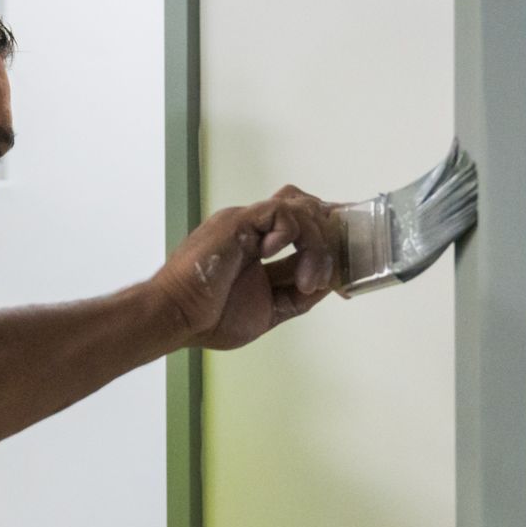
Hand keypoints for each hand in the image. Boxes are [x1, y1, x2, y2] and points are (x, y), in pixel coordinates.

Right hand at [149, 185, 339, 349]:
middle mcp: (256, 230)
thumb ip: (298, 295)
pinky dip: (293, 235)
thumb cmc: (210, 318)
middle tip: (332, 270)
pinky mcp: (239, 222)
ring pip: (302, 209)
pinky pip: (281, 211)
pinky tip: (276, 259)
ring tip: (309, 280)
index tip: (347, 260)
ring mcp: (247, 223)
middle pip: (308, 207)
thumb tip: (329, 283)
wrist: (178, 317)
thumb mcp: (270, 311)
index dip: (328, 237)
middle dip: (331, 233)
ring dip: (316, 246)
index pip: (304, 225)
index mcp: (260, 247)